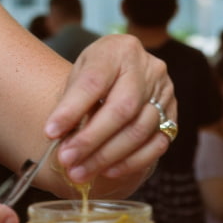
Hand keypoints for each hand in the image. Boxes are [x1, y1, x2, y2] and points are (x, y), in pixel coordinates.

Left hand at [45, 34, 173, 190]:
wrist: (127, 70)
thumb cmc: (98, 73)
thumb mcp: (80, 74)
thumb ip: (71, 101)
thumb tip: (57, 137)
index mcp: (119, 50)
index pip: (94, 82)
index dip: (71, 110)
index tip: (49, 132)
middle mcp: (148, 69)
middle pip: (122, 109)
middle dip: (91, 140)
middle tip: (66, 160)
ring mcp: (165, 93)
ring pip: (139, 130)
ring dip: (106, 157)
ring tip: (80, 172)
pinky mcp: (173, 117)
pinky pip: (156, 146)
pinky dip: (130, 163)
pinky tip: (107, 171)